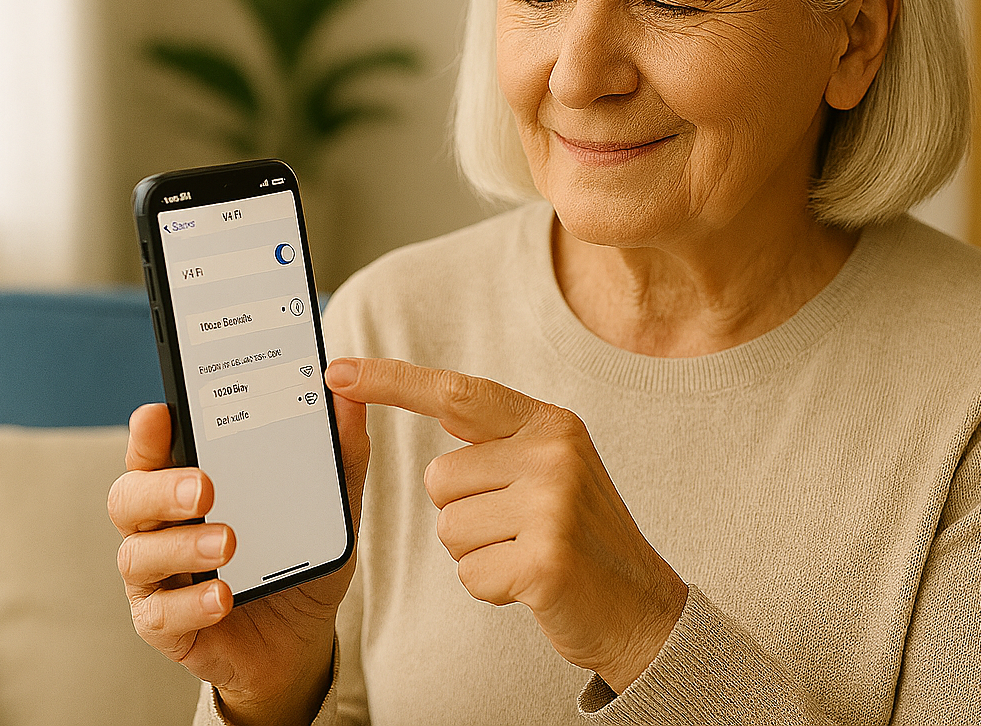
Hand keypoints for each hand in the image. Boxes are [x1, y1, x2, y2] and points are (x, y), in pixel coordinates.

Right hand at [107, 399, 369, 725]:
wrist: (300, 635)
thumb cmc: (296, 557)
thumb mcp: (328, 504)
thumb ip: (338, 450)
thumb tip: (351, 393)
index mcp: (187, 483)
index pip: (153, 450)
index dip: (148, 433)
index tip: (160, 414)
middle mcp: (160, 526)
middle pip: (129, 497)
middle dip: (161, 488)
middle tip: (204, 486)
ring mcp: (157, 578)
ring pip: (138, 554)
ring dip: (182, 546)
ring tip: (229, 542)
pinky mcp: (165, 624)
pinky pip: (161, 614)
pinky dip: (191, 603)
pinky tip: (222, 596)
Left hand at [324, 358, 686, 691]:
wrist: (641, 609)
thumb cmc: (579, 539)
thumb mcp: (549, 470)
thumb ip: (496, 442)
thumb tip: (430, 401)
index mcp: (549, 423)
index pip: (456, 393)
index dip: (392, 381)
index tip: (339, 372)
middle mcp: (553, 452)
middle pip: (439, 480)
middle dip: (462, 515)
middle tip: (518, 530)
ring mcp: (553, 503)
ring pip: (449, 530)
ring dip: (477, 554)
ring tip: (528, 553)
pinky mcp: (546, 558)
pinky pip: (469, 573)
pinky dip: (492, 588)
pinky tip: (533, 584)